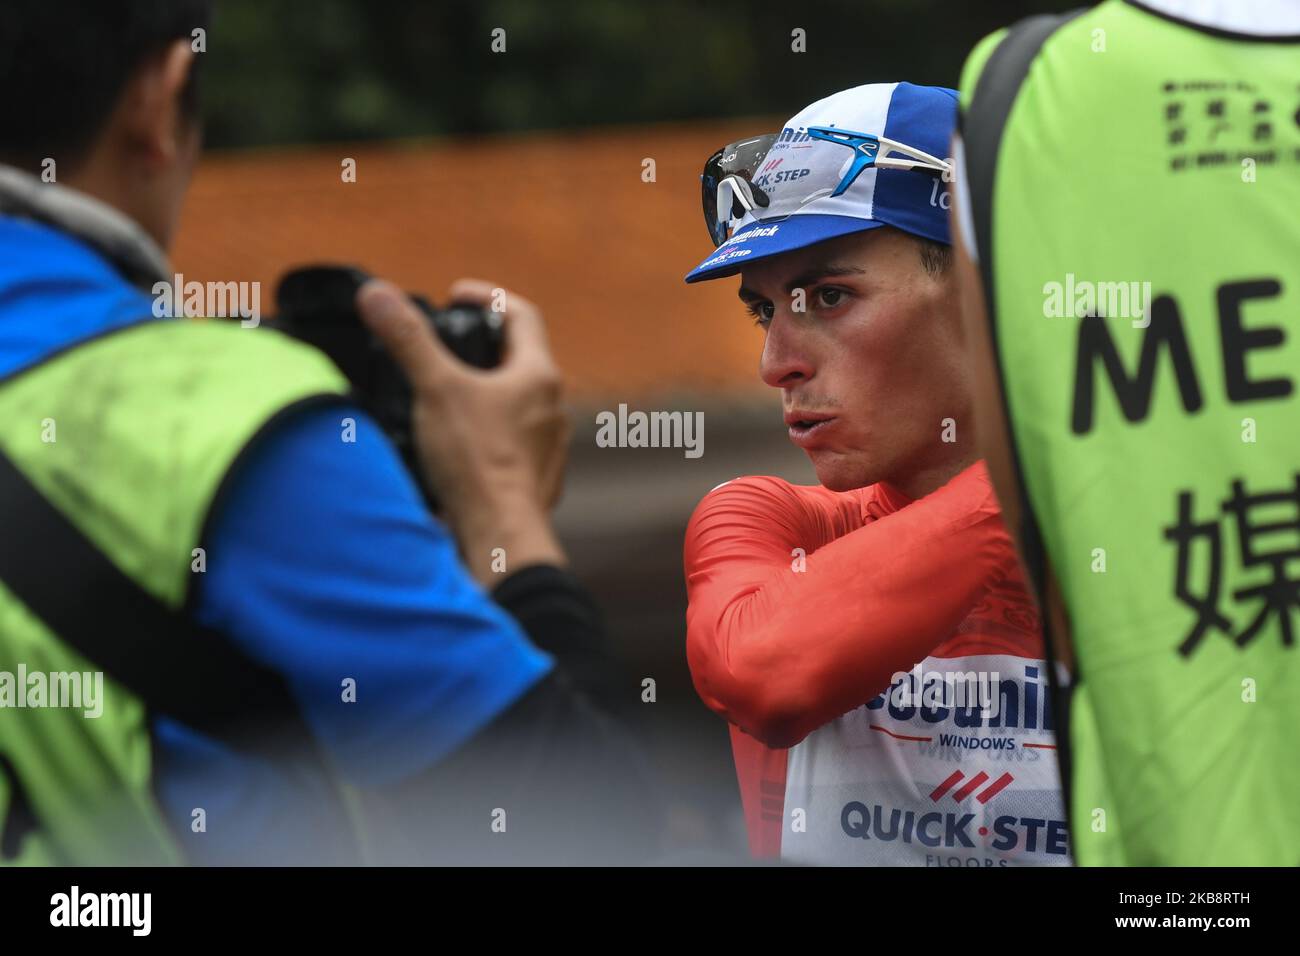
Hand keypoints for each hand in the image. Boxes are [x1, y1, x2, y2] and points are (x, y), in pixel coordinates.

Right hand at [356, 277, 569, 581]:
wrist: (500, 536)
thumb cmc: (476, 461)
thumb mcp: (436, 389)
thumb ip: (408, 340)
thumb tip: (376, 293)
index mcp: (538, 376)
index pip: (522, 315)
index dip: (487, 297)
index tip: (454, 297)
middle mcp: (552, 408)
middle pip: (519, 360)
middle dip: (480, 348)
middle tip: (443, 346)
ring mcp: (548, 447)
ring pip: (516, 405)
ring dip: (483, 394)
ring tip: (444, 394)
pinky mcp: (535, 479)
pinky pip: (511, 444)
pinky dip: (485, 434)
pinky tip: (455, 444)